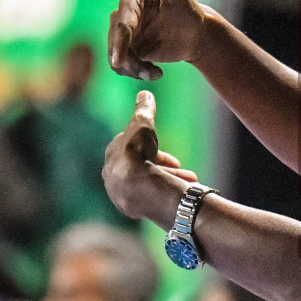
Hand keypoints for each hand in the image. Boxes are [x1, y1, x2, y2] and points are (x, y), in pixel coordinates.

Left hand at [103, 90, 198, 224]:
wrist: (138, 187)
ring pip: (146, 184)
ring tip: (189, 183)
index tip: (173, 156)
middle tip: (183, 170)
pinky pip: (147, 198)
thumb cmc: (139, 152)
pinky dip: (162, 194)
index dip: (156, 149)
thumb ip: (144, 109)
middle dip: (165, 168)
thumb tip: (144, 93)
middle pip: (142, 167)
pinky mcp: (126, 207)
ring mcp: (118, 192)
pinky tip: (174, 196)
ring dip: (168, 181)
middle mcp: (111, 174)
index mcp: (112, 154)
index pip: (135, 149)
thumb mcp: (144, 124)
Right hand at [108, 0, 209, 79]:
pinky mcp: (130, 51)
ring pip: (117, 59)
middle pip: (115, 45)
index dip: (119, 43)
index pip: (121, 25)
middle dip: (129, 62)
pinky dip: (138, 73)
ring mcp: (125, 37)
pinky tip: (157, 73)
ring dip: (134, 70)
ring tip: (155, 73)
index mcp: (131, 4)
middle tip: (148, 73)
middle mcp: (123, 19)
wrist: (195, 33)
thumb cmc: (188, 10)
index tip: (119, 61)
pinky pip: (125, 68)